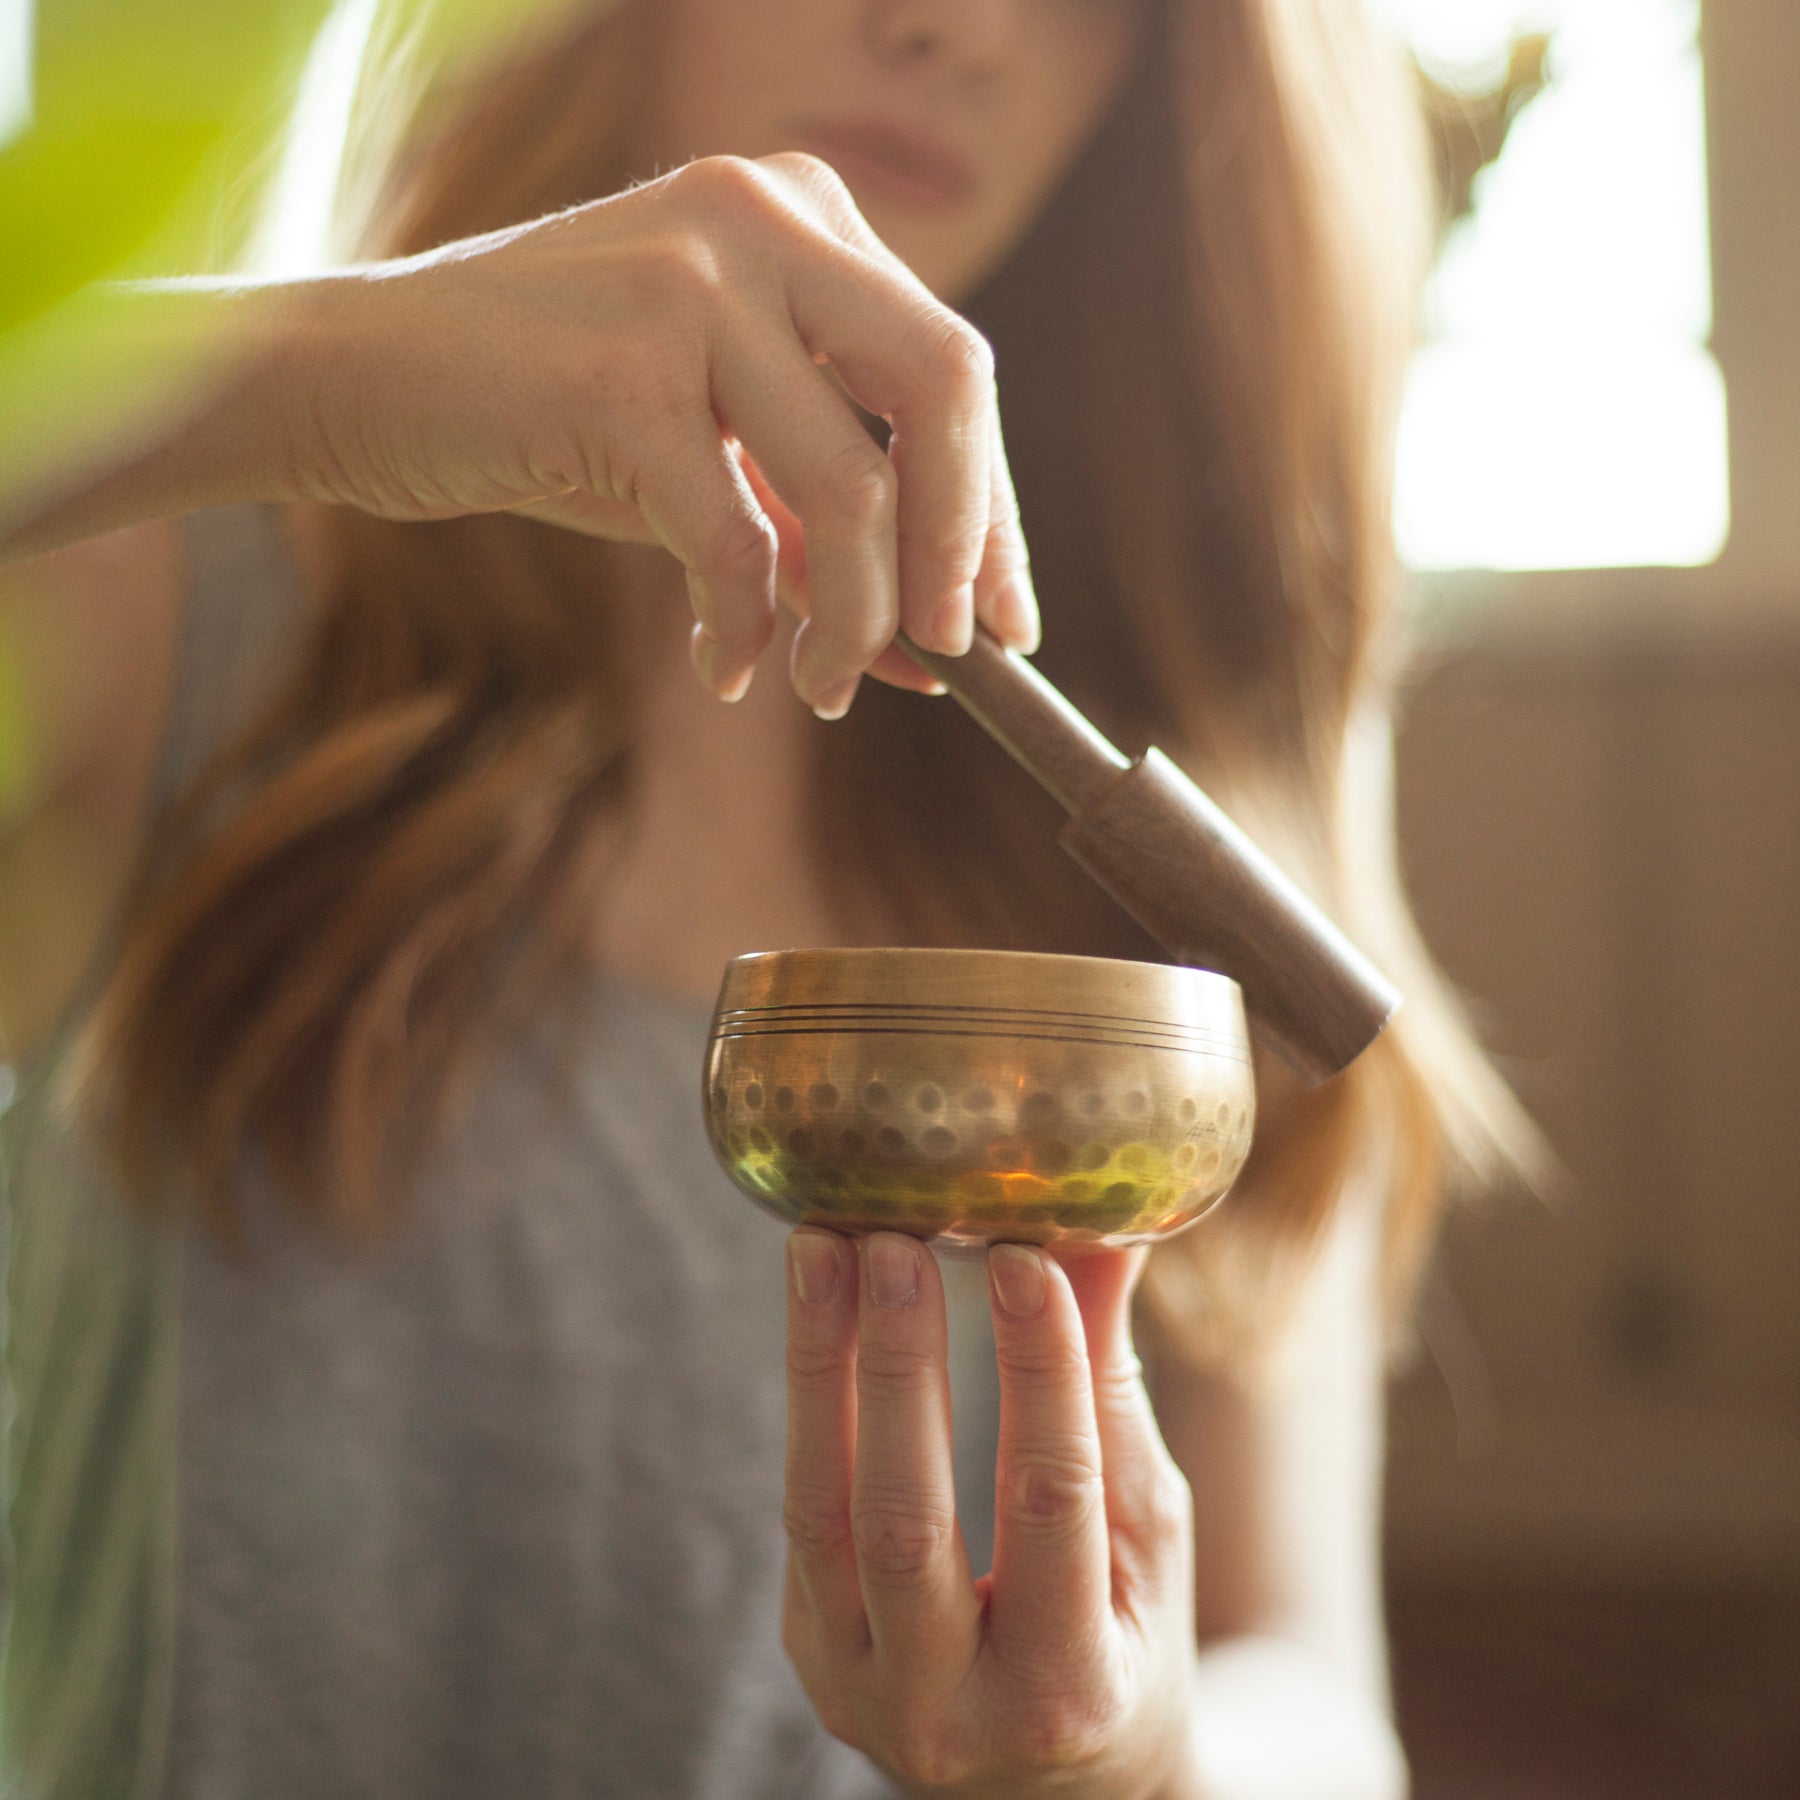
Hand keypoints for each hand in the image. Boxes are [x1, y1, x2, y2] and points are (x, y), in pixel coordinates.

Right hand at [286, 152, 1038, 714]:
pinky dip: (740, 624)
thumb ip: (821, 532)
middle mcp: (764, 216)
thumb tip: (935, 657)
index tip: (1009, 622)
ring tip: (821, 689)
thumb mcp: (718, 462)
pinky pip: (731, 538)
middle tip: (951, 654)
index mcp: (806, 216)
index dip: (994, 512)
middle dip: (963, 545)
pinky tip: (723, 665)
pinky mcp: (619, 366)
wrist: (362, 378)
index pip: (954, 371)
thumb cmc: (552, 415)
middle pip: (947, 388)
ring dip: (851, 618)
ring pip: (847, 482)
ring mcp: (691, 278)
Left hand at [783, 1229, 1201, 1796]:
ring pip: (823, 1509)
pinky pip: (804, 1509)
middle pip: (906, 1520)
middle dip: (898, 1366)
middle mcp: (950, 1708)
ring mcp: (859, 1688)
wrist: (1052, 1791)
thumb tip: (1100, 1232)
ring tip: (824, 1246)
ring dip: (820, 1363)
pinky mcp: (810, 1648)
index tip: (1022, 1256)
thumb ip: (1110, 1389)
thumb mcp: (1148, 1534)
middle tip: (894, 1240)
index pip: (1049, 1504)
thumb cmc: (1122, 1641)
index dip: (1038, 1372)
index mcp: (1068, 1685)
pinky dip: (811, 1399)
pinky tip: (818, 1307)